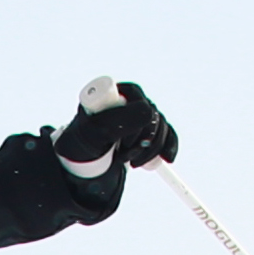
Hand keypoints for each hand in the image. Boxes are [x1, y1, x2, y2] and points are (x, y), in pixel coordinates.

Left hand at [56, 76, 177, 178]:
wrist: (84, 152)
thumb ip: (118, 120)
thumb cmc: (85, 138)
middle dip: (142, 143)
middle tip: (124, 158)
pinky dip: (169, 148)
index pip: (143, 107)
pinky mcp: (152, 127)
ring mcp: (145, 113)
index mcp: (122, 92)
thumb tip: (149, 111)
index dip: (137, 129)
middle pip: (154, 119)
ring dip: (150, 151)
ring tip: (131, 162)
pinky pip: (169, 135)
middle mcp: (135, 99)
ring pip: (161, 129)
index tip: (124, 145)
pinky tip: (167, 159)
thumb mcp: (96, 131)